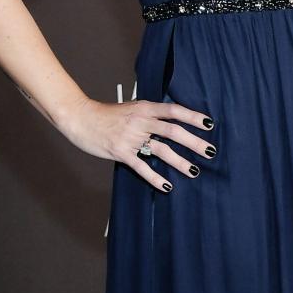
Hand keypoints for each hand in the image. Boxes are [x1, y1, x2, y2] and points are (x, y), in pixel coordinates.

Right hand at [59, 97, 216, 192]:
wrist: (82, 118)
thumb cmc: (108, 114)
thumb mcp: (132, 107)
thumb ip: (150, 113)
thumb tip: (172, 120)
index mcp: (145, 107)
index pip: (174, 110)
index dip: (193, 117)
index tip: (209, 124)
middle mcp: (141, 121)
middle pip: (173, 131)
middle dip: (194, 142)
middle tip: (210, 151)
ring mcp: (131, 137)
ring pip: (161, 150)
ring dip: (180, 162)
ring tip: (194, 171)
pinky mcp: (121, 152)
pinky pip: (141, 167)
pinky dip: (155, 177)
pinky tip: (167, 185)